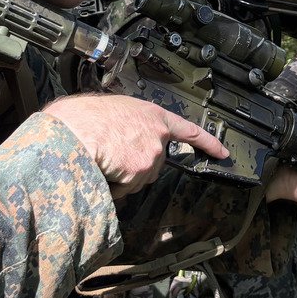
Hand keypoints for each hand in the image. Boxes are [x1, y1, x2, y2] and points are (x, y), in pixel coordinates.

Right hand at [45, 94, 229, 196]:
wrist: (73, 132)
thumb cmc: (83, 117)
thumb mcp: (113, 108)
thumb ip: (130, 122)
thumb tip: (123, 134)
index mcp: (152, 114)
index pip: (189, 130)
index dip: (208, 143)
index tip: (223, 153)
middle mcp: (157, 136)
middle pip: (155, 162)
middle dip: (136, 164)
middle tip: (111, 153)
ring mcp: (150, 157)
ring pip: (139, 178)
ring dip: (122, 175)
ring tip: (101, 158)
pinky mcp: (140, 174)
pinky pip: (126, 188)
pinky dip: (114, 186)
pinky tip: (102, 170)